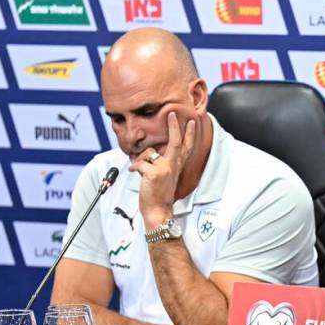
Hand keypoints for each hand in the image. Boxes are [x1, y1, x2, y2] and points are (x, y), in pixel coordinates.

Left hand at [130, 111, 196, 228]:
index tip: (191, 121)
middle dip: (174, 126)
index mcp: (176, 166)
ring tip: (138, 167)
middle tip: (172, 113)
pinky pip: (138, 163)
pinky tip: (133, 172)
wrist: (158, 210)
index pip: (186, 147)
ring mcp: (165, 168)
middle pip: (176, 142)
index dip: (189, 134)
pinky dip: (133, 167)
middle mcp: (173, 165)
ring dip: (139, 159)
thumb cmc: (158, 194)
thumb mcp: (161, 176)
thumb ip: (157, 162)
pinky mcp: (154, 173)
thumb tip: (146, 153)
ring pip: (149, 152)